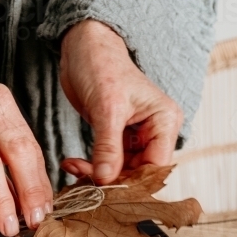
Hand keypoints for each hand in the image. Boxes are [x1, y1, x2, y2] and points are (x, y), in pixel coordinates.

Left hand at [58, 19, 183, 183]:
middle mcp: (155, 130)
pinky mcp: (117, 136)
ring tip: (73, 169)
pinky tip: (71, 164)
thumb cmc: (101, 66)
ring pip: (121, 170)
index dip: (133, 182)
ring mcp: (136, 135)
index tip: (107, 191)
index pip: (156, 165)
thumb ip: (108, 147)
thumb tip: (106, 180)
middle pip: (139, 172)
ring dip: (96, 175)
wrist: (82, 46)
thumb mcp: (106, 109)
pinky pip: (108, 162)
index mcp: (164, 121)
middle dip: (112, 180)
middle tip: (84, 184)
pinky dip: (90, 166)